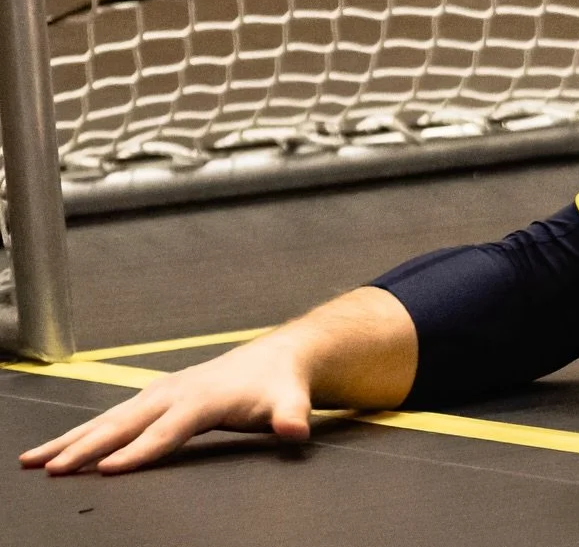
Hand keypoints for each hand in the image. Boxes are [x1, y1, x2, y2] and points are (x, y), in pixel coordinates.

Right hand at [19, 338, 313, 474]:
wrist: (276, 358)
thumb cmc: (279, 385)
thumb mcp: (292, 401)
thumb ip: (292, 417)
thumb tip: (295, 430)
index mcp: (203, 399)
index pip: (167, 430)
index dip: (139, 450)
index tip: (107, 468)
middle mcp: (175, 393)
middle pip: (125, 423)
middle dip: (87, 445)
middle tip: (51, 468)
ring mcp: (160, 392)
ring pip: (109, 418)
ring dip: (71, 439)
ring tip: (34, 460)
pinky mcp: (154, 396)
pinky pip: (112, 417)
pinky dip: (82, 433)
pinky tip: (58, 449)